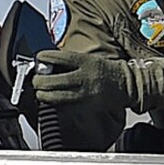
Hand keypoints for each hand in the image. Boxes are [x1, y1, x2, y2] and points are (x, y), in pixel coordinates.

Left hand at [32, 49, 163, 111]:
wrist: (127, 83)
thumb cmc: (107, 70)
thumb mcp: (90, 59)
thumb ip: (71, 61)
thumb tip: (49, 63)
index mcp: (84, 61)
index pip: (58, 57)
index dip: (44, 58)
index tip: (39, 58)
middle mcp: (83, 77)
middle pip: (52, 80)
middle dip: (39, 81)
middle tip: (36, 80)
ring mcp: (84, 93)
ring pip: (55, 97)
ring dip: (43, 95)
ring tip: (40, 92)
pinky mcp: (85, 106)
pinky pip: (64, 107)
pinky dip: (55, 104)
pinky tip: (52, 101)